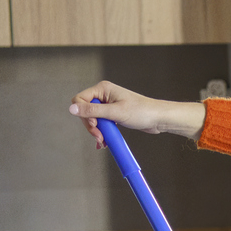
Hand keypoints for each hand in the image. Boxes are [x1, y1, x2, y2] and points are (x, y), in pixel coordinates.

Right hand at [68, 81, 205, 147]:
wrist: (158, 119)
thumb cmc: (141, 112)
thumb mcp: (115, 112)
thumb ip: (92, 111)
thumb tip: (72, 108)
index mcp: (102, 89)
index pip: (80, 100)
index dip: (83, 114)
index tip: (95, 124)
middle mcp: (104, 95)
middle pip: (85, 111)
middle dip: (91, 126)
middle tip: (100, 137)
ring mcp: (108, 105)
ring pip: (92, 119)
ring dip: (96, 131)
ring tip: (103, 141)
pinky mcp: (113, 114)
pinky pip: (101, 123)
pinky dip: (101, 133)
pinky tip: (103, 142)